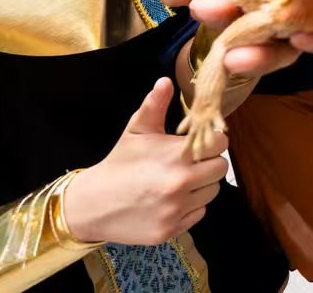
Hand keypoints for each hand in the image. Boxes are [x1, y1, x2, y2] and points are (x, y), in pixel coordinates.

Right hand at [61, 79, 228, 243]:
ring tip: (180, 179)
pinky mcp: (172, 230)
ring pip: (212, 192)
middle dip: (208, 162)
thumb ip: (155, 105)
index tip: (200, 141)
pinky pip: (199, 213)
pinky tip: (172, 199)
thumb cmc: (119, 163)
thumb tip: (165, 81)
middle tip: (190, 161)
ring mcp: (177, 210)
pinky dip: (191, 206)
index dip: (212, 140)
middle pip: (221, 169)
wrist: (92, 204)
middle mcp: (181, 184)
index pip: (220, 144)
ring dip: (202, 185)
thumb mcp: (136, 131)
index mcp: (176, 156)